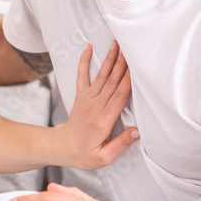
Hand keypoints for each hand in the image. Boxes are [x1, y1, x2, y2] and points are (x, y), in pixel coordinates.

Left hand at [56, 41, 138, 169]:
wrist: (62, 148)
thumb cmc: (84, 154)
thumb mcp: (104, 157)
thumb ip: (121, 144)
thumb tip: (138, 131)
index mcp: (103, 120)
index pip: (119, 96)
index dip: (129, 80)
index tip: (136, 67)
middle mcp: (95, 106)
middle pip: (112, 82)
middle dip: (122, 64)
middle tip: (130, 47)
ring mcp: (87, 99)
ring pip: (101, 76)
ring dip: (109, 59)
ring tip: (116, 44)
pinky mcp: (80, 96)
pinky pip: (82, 76)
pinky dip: (84, 61)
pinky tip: (88, 48)